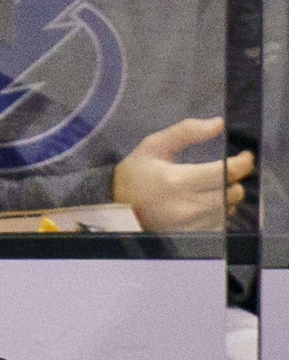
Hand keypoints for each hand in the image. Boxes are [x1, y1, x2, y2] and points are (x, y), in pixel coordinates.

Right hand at [111, 117, 254, 231]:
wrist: (115, 209)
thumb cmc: (134, 175)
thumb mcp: (152, 146)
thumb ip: (185, 132)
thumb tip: (218, 123)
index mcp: (177, 181)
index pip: (226, 172)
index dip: (242, 163)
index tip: (244, 156)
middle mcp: (187, 206)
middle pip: (232, 191)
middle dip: (231, 180)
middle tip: (221, 172)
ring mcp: (190, 225)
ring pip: (229, 208)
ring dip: (225, 196)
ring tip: (208, 189)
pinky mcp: (191, 236)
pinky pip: (221, 224)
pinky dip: (218, 213)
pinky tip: (203, 206)